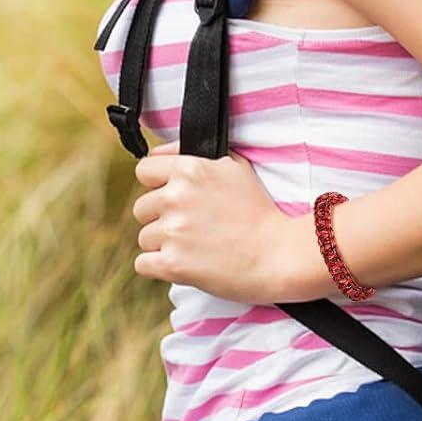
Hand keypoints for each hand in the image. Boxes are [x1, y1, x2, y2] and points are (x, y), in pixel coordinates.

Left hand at [132, 142, 323, 303]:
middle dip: (160, 218)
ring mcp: (173, 231)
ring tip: (194, 248)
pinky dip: (158, 267)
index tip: (172, 198)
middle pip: (141, 208)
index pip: (143, 171)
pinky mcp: (173, 264)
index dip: (156, 185)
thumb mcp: (233, 165)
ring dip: (163, 245)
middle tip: (189, 228)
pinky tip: (181, 264)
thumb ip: (194, 154)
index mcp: (188, 169)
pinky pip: (143, 264)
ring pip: (144, 238)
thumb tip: (162, 152)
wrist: (280, 254)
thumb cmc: (260, 211)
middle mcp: (175, 197)